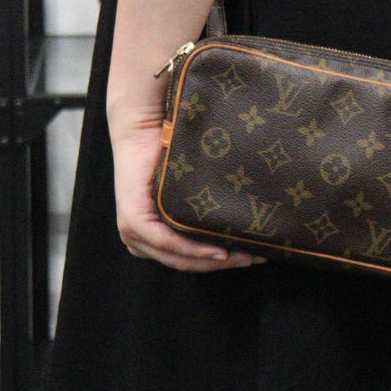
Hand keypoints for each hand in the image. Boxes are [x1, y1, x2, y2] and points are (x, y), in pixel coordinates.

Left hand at [111, 110, 263, 271]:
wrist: (142, 126)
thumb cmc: (167, 152)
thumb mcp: (187, 187)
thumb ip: (201, 208)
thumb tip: (244, 224)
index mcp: (150, 237)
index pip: (188, 261)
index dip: (221, 264)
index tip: (253, 257)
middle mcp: (140, 240)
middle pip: (186, 263)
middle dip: (225, 264)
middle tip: (257, 257)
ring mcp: (134, 233)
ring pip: (180, 259)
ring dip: (215, 261)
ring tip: (246, 254)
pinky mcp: (133, 222)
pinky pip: (168, 243)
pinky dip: (195, 250)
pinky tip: (219, 251)